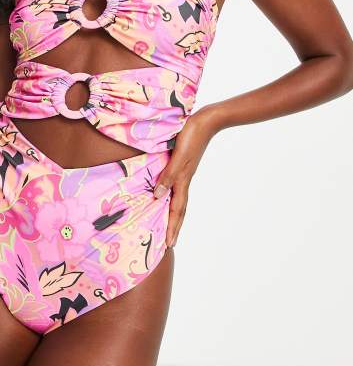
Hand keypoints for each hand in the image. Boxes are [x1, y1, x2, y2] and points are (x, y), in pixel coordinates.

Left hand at [153, 106, 220, 247]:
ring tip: (168, 225)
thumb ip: (169, 175)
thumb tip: (158, 196)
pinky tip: (166, 194)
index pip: (177, 209)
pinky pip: (176, 186)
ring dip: (174, 213)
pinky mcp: (184, 163)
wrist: (206, 120)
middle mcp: (184, 179)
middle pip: (180, 208)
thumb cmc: (192, 136)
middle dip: (174, 226)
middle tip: (170, 243)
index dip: (172, 226)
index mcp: (183, 180)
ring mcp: (185, 172)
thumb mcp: (179, 156)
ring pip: (179, 198)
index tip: (170, 245)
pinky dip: (171, 195)